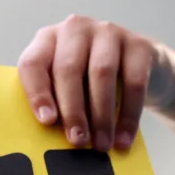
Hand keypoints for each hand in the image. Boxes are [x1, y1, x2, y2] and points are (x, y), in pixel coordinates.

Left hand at [18, 15, 174, 151]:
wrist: (141, 72)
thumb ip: (55, 104)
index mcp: (47, 40)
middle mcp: (75, 29)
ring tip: (101, 145)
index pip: (33, 63)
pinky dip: (129, 115)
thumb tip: (52, 139)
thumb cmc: (91, 86)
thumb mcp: (67, 89)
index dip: (37, 93)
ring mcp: (108, 32)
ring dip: (101, 115)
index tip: (47, 121)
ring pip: (101, 73)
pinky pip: (134, 82)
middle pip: (68, 69)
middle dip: (72, 111)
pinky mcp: (139, 44)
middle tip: (77, 141)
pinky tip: (124, 138)